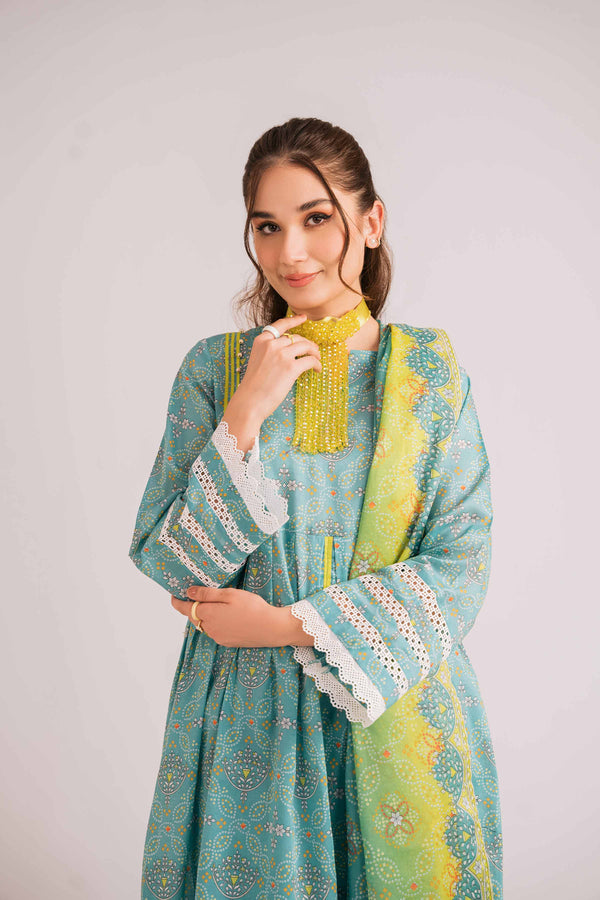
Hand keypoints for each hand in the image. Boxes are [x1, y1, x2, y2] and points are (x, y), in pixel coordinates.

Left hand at [170, 586, 313, 647]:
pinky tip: (227, 616)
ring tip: (214, 604)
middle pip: (194, 617)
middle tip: (195, 595)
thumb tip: (189, 592)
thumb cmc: (252, 607)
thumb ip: (207, 593)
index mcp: (208, 614)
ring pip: (204, 624)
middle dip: (192, 607)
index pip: (185, 608)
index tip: (173, 596)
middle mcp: (209, 628)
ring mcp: (218, 637)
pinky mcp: (226, 642)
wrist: (271, 628)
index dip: (177, 602)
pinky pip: (214, 631)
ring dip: (204, 615)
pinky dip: (214, 623)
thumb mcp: (229, 594)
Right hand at [225, 314, 321, 427]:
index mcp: (261, 341)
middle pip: (296, 337)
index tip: (303, 317)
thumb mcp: (258, 361)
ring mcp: (282, 355)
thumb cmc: (253, 386)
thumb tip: (291, 350)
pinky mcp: (292, 367)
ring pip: (306, 346)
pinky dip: (317, 364)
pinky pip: (311, 360)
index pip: (280, 325)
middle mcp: (272, 344)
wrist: (249, 402)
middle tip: (314, 351)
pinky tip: (317, 370)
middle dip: (307, 343)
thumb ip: (270, 352)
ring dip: (314, 352)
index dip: (293, 320)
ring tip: (317, 360)